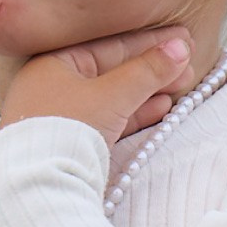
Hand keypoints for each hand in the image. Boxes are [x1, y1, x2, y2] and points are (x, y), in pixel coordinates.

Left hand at [0, 25, 193, 142]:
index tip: (180, 40)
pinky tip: (161, 108)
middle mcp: (53, 87)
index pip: (109, 46)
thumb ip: (147, 71)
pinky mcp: (70, 143)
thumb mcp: (112, 95)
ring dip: (148, 92)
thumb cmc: (66, 130)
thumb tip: (179, 48)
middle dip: (153, 70)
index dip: (148, 43)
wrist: (38, 186)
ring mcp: (61, 117)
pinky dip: (134, 114)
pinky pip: (108, 121)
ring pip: (112, 98)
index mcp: (53, 64)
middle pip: (112, 71)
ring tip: (182, 85)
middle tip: (187, 64)